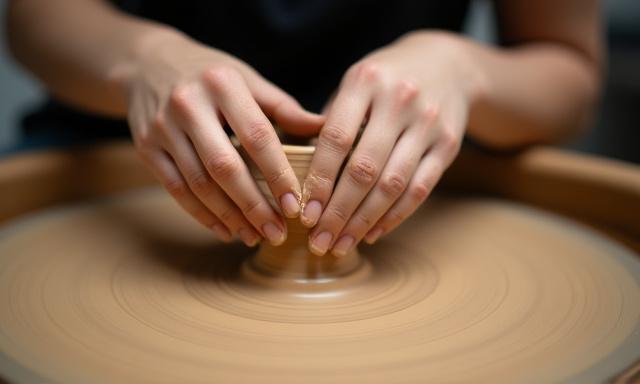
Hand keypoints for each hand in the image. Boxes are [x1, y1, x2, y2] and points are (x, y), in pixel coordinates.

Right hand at [127, 32, 322, 246]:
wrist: (147, 64)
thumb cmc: (210, 75)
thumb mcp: (247, 79)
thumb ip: (283, 107)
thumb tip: (324, 128)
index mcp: (223, 84)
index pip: (257, 136)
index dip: (278, 174)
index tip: (296, 205)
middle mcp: (188, 104)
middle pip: (225, 166)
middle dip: (254, 206)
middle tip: (277, 233)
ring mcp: (163, 128)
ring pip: (199, 183)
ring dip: (229, 216)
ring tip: (255, 237)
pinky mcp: (147, 147)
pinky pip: (176, 189)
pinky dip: (202, 214)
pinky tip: (225, 230)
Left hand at [301, 31, 484, 255]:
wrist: (447, 64)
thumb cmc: (386, 80)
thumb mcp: (355, 83)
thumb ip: (331, 122)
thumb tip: (303, 176)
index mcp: (366, 81)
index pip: (336, 139)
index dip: (319, 181)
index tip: (304, 213)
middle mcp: (399, 101)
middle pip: (365, 168)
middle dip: (339, 212)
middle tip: (319, 242)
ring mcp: (428, 123)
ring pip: (393, 184)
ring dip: (364, 222)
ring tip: (341, 245)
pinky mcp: (449, 144)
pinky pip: (420, 189)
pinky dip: (394, 216)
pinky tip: (372, 233)